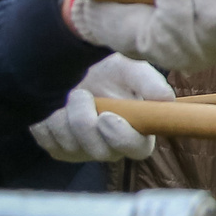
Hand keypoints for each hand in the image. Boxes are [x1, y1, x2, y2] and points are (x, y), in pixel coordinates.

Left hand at [31, 55, 170, 162]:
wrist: (71, 64)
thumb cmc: (107, 69)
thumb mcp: (131, 69)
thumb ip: (150, 84)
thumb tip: (167, 99)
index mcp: (136, 131)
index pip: (137, 149)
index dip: (123, 138)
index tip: (107, 116)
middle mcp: (111, 146)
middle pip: (100, 151)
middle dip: (86, 123)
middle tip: (81, 95)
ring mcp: (83, 150)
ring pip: (71, 145)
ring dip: (66, 117)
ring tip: (69, 94)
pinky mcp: (57, 148)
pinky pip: (49, 142)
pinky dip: (48, 120)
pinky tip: (56, 105)